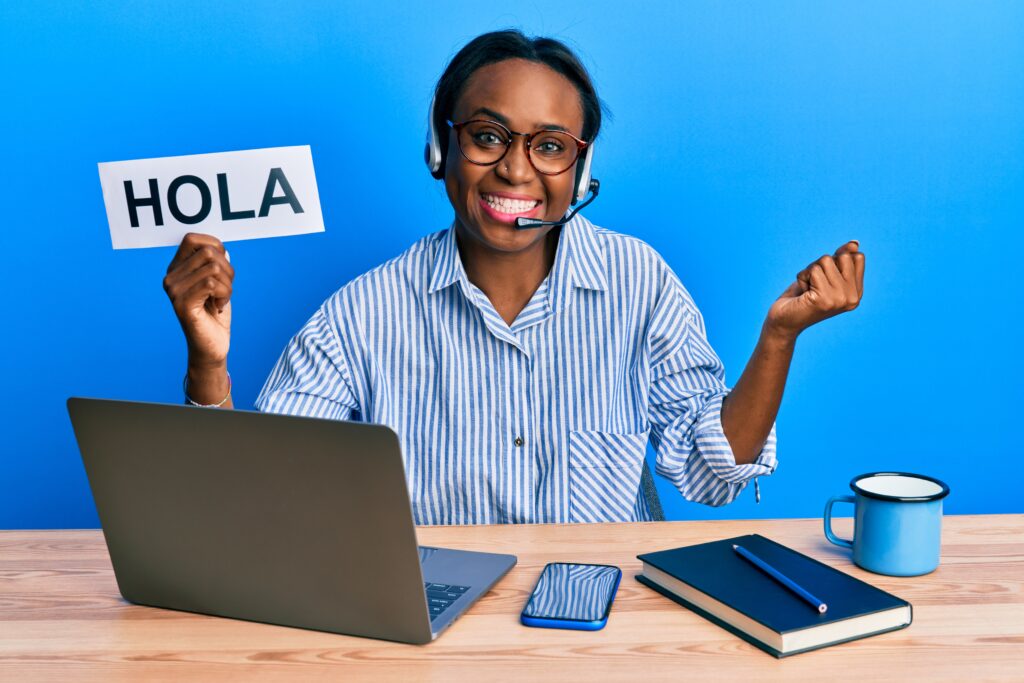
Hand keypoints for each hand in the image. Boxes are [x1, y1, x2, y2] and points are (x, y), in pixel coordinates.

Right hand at [163, 233, 233, 367]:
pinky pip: (211, 284)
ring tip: (221, 298)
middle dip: (228, 269)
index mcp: (176, 268)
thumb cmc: (216, 312)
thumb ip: (218, 264)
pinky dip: (225, 294)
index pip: (192, 238)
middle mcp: (170, 277)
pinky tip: (219, 305)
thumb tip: (223, 250)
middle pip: (208, 252)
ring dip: (228, 284)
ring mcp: (174, 291)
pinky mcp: (182, 304)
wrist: (212, 345)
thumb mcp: (220, 282)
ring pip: (213, 268)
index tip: (223, 267)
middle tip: (225, 289)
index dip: (215, 246)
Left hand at [764, 240, 864, 341]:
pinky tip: (802, 294)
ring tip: (807, 289)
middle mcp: (853, 298)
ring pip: (825, 260)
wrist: (783, 322)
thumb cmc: (802, 297)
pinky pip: (813, 270)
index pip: (857, 257)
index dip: (835, 261)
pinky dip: (802, 277)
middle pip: (842, 256)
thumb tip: (854, 243)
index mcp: (857, 292)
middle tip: (813, 284)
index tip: (824, 280)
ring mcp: (840, 299)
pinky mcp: (824, 299)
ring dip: (809, 271)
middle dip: (822, 264)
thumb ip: (840, 259)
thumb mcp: (824, 275)